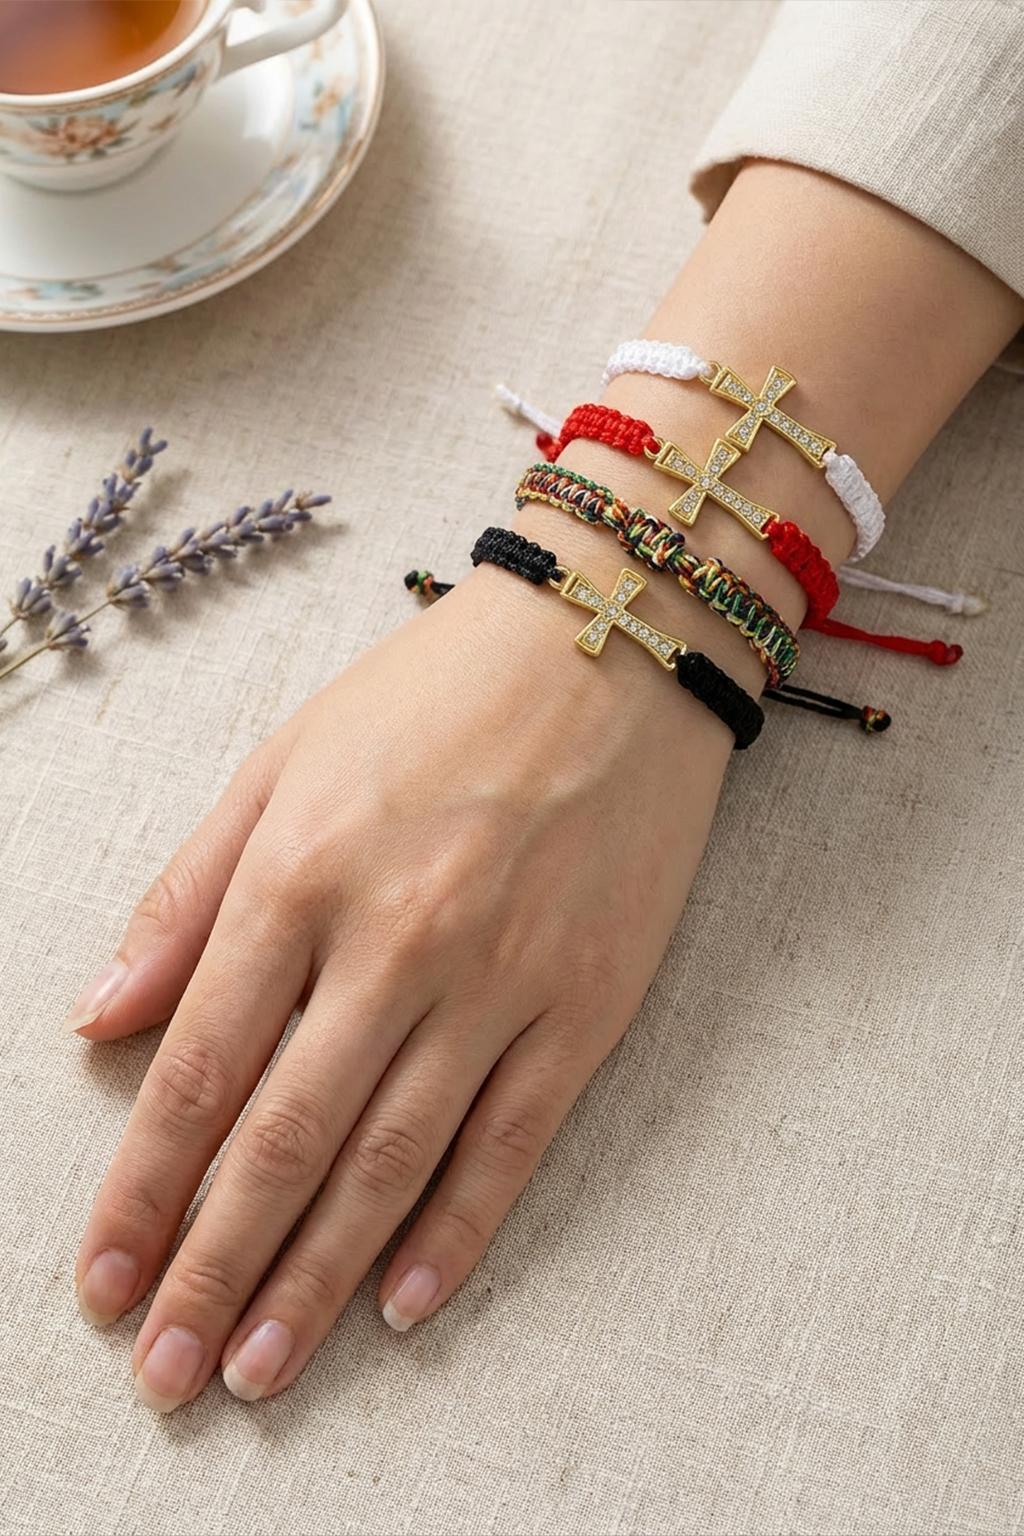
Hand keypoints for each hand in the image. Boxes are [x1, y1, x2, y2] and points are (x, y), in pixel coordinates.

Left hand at [69, 553, 730, 1410]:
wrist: (616, 646)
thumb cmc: (436, 693)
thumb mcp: (285, 760)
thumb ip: (189, 893)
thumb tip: (102, 1018)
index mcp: (301, 870)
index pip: (199, 1067)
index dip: (143, 1189)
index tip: (104, 1279)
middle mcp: (393, 939)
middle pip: (283, 1140)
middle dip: (212, 1269)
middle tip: (168, 1376)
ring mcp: (499, 978)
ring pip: (390, 1163)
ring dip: (314, 1279)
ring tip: (259, 1369)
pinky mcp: (587, 1003)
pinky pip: (512, 1142)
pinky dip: (455, 1233)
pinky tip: (401, 1303)